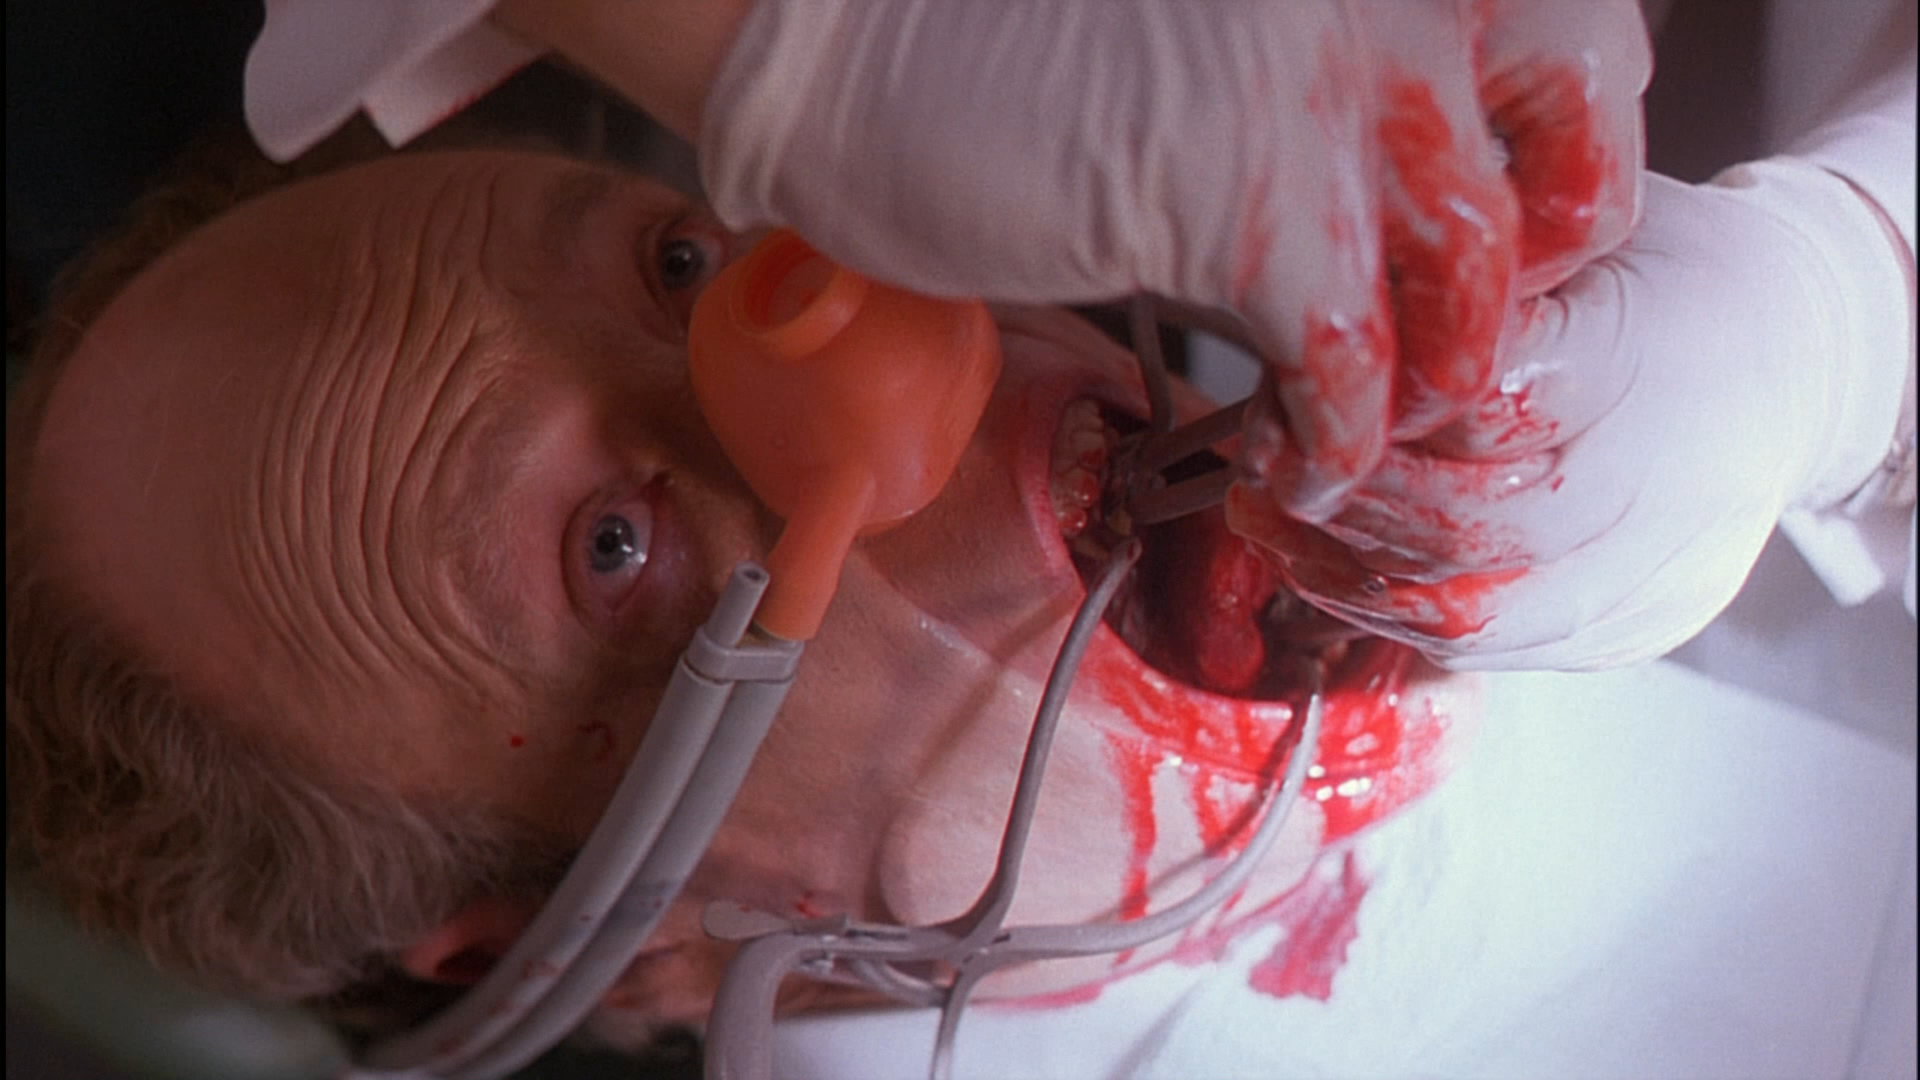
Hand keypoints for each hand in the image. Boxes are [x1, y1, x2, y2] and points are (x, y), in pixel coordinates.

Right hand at [697, 0, 1648, 519]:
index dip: (1557, 155)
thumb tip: (1413, 182)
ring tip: (1359, 425)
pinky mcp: (1244, 205)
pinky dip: (1329, 443)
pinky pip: (1350, 368)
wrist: (835, 23)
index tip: (1505, 227)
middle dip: (1524, 272)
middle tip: (1451, 333)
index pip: (1582, 39)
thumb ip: (1333, 70)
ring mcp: (1330, 85)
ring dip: (1424, 380)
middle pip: (1578, 152)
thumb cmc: (1001, 20)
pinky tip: (1290, 463)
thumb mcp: (1224, 13)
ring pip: (1474, 281)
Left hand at [1229, 162, 1914, 668]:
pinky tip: (1333, 562)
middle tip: (1261, 459)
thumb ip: (1465, 282)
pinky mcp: (1624, 633)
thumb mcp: (1570, 230)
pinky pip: (1482, 650)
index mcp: (1654, 349)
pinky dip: (1385, 610)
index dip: (1371, 404)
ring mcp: (1648, 576)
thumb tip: (1322, 323)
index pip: (1481, 402)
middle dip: (1339, 498)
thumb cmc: (1661, 276)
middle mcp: (1663, 483)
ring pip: (1460, 609)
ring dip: (1341, 565)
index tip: (1302, 380)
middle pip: (1462, 525)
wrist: (1790, 363)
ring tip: (1277, 515)